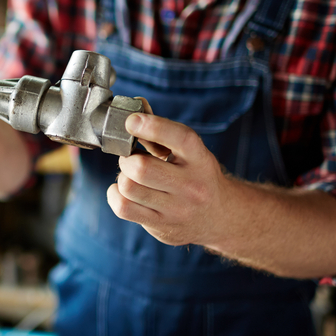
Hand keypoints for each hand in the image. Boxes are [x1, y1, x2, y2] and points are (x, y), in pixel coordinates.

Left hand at [106, 112, 231, 246]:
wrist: (220, 217)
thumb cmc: (197, 176)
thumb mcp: (189, 152)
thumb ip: (162, 131)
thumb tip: (136, 108)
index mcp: (200, 159)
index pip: (179, 138)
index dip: (151, 126)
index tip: (132, 121)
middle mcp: (192, 185)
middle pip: (141, 168)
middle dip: (127, 158)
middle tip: (130, 157)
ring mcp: (177, 209)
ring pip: (128, 187)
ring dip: (122, 177)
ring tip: (131, 176)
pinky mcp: (162, 226)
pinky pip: (123, 207)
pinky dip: (115, 195)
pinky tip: (124, 191)